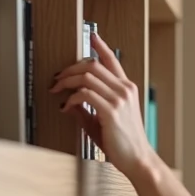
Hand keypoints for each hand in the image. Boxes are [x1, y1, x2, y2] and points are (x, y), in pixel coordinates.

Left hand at [50, 29, 151, 172]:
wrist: (137, 159)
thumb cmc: (123, 142)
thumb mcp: (104, 120)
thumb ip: (88, 108)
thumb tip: (69, 103)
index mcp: (126, 88)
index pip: (112, 60)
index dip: (101, 46)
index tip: (92, 36)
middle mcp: (124, 89)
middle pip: (93, 64)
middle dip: (70, 68)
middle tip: (57, 78)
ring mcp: (119, 99)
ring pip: (87, 76)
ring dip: (67, 80)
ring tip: (57, 89)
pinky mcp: (111, 111)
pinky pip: (85, 94)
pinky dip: (71, 98)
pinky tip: (66, 106)